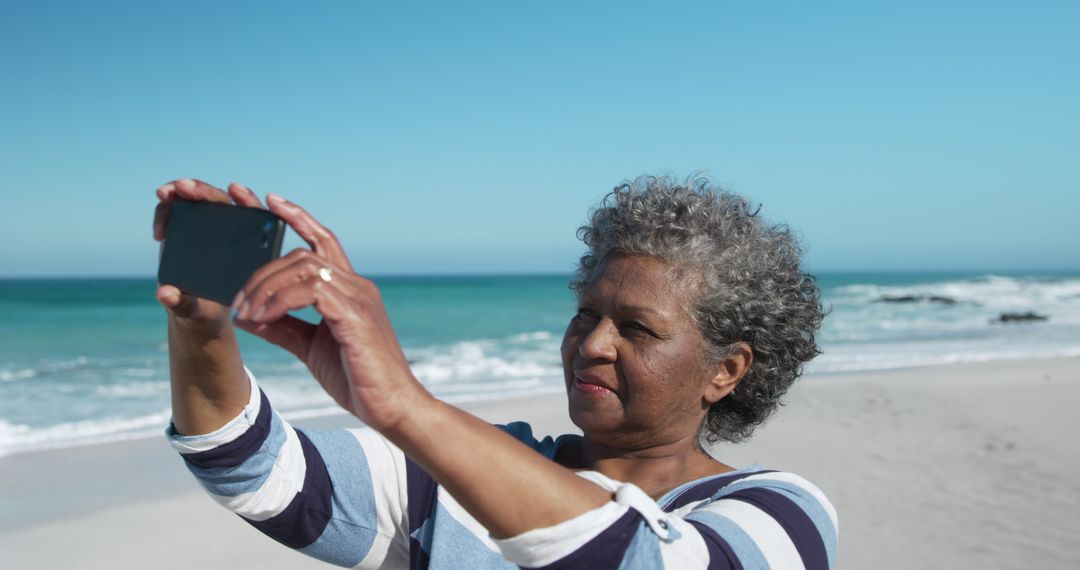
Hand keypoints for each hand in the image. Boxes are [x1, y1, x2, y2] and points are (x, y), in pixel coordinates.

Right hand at [153, 178, 265, 332]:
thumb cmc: (204, 311)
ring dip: (185, 190)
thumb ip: (183, 303)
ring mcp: (209, 228)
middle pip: (224, 202)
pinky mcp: (188, 226)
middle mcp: (231, 234)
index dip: (247, 201)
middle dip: (204, 190)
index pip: (256, 218)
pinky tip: (159, 231)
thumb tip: (164, 293)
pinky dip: (167, 209)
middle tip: (183, 187)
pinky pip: (180, 207)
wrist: (192, 311)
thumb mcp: (197, 311)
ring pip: (202, 198)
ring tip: (164, 194)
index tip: (233, 190)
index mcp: (248, 251)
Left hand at [232, 195, 428, 430]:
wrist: (392, 407)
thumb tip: (245, 315)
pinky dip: (278, 302)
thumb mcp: (310, 348)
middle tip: (237, 298)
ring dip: (266, 287)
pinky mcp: (355, 314)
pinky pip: (309, 291)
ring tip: (245, 312)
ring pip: (303, 267)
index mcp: (351, 290)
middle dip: (263, 268)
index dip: (298, 217)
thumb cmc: (359, 380)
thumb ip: (281, 327)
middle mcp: (357, 286)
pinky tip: (261, 319)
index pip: (324, 240)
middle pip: (303, 254)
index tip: (270, 201)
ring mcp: (359, 297)